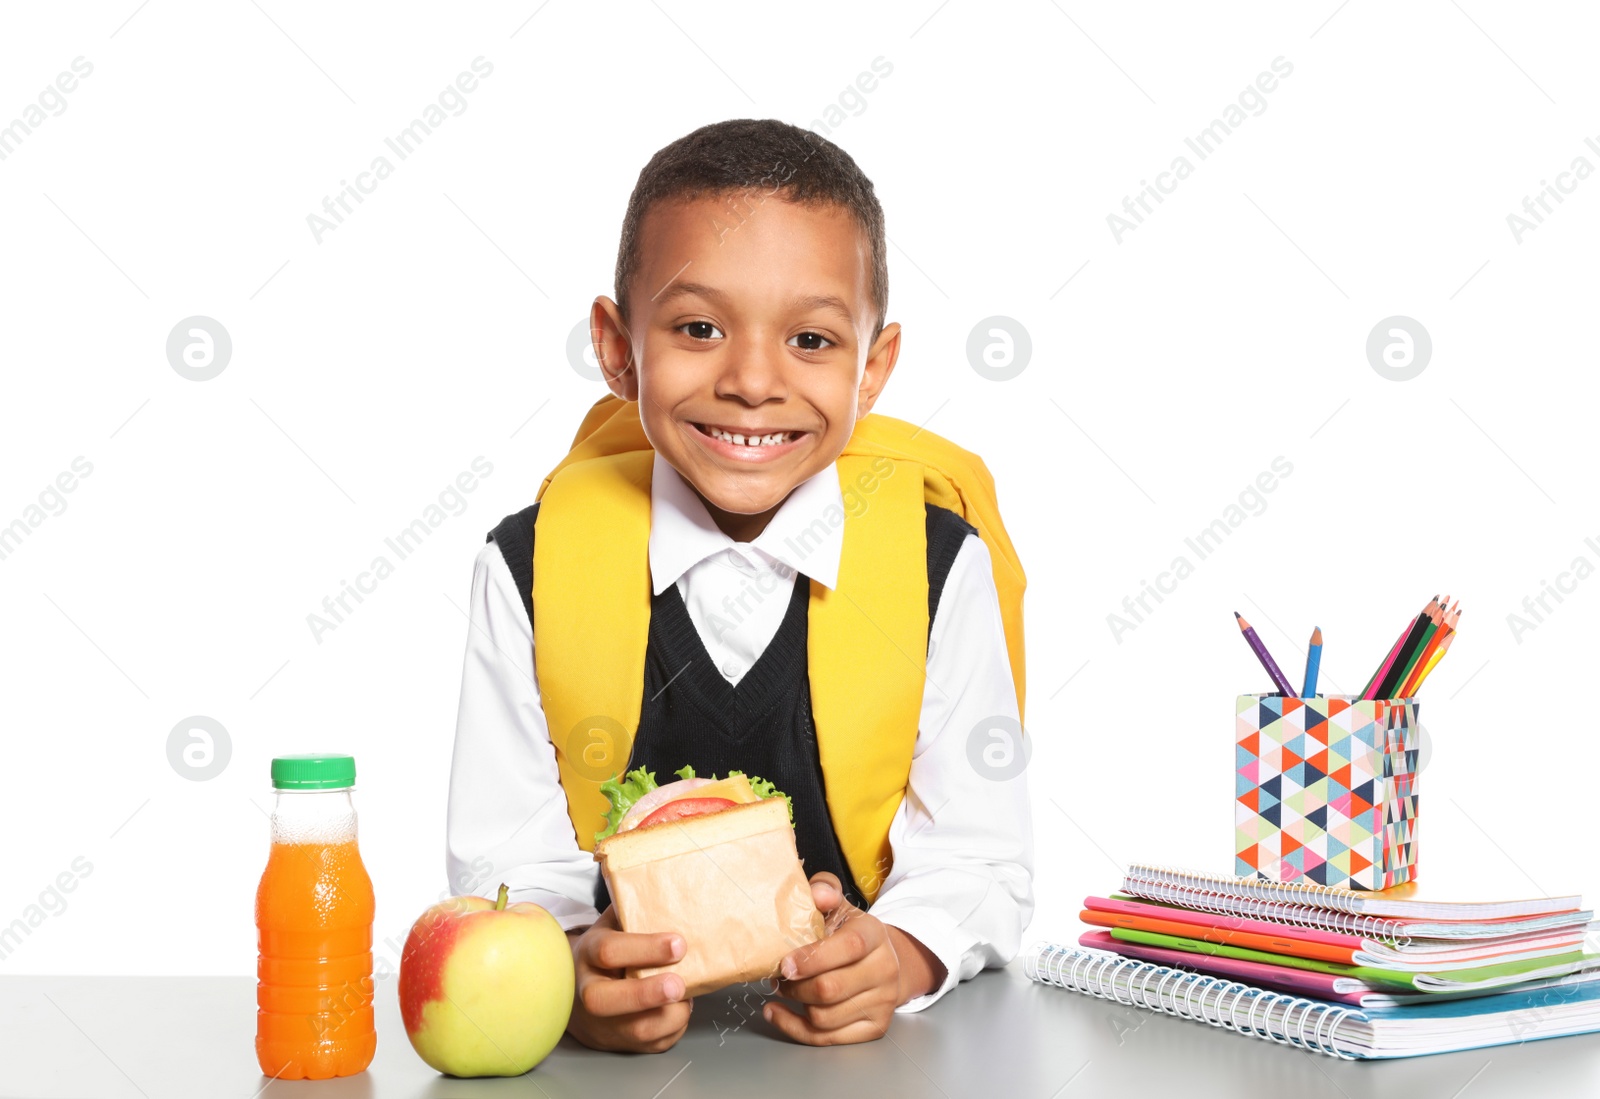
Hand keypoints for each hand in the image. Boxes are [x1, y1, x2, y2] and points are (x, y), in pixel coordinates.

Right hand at [566, 907, 692, 1052]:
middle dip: (648, 994)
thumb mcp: (613, 924)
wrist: (580, 991)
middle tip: (679, 984)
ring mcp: (603, 1023)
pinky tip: (680, 1008)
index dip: (645, 948)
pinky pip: (653, 1043)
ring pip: (636, 1030)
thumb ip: (634, 909)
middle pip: (609, 1001)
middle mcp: (589, 992)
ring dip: (670, 1015)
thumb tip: (672, 884)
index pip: (610, 952)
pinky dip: (674, 1028)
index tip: (678, 943)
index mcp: (589, 954)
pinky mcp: (620, 1044)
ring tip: (687, 993)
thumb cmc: (608, 951)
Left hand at [764, 872, 945, 1045]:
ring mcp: (882, 1001)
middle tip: (778, 976)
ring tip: (781, 990)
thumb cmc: (851, 933)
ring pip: (825, 1017)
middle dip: (795, 986)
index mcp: (874, 934)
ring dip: (795, 1005)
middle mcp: (885, 969)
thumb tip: (817, 893)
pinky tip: (779, 1013)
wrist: (884, 961)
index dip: (812, 958)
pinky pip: (827, 1038)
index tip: (784, 964)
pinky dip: (795, 1028)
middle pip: (830, 988)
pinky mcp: (875, 1027)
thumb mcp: (839, 906)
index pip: (848, 947)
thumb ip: (824, 891)